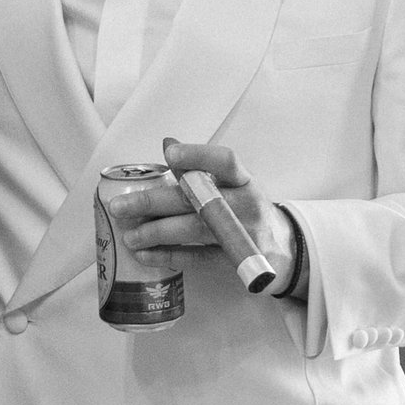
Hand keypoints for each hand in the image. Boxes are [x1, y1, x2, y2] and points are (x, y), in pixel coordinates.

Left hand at [119, 138, 296, 286]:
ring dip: (156, 232)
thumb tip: (168, 143)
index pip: (225, 161)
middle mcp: (246, 204)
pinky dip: (168, 256)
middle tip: (119, 206)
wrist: (285, 249)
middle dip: (153, 202)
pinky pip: (197, 258)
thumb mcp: (235, 185)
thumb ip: (203, 169)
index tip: (168, 154)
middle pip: (197, 199)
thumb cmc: (248, 210)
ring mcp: (242, 234)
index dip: (197, 155)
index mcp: (245, 180)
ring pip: (194, 230)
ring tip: (129, 235)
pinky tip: (145, 254)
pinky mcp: (235, 261)